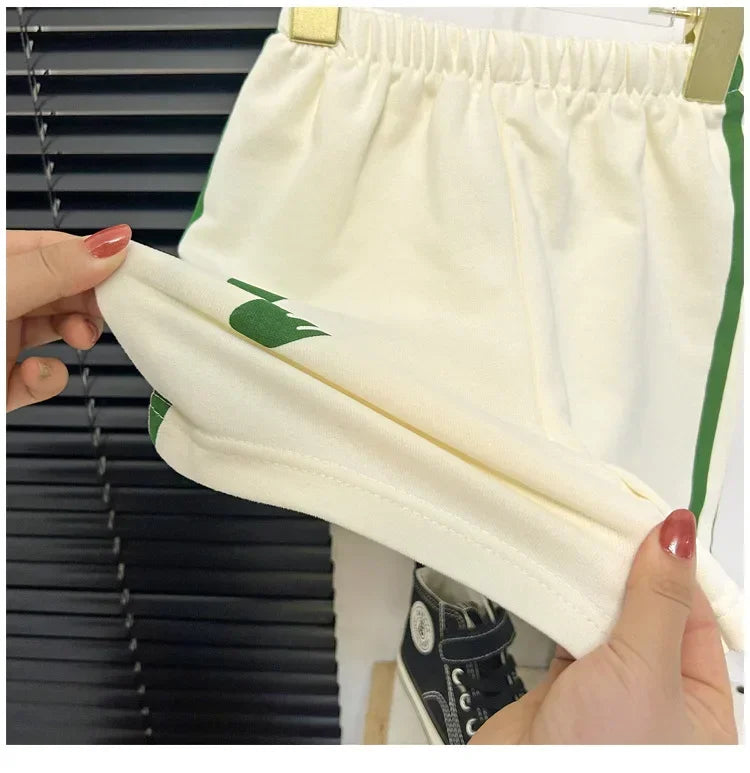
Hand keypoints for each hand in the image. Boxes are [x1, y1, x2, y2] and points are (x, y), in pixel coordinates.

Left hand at [6, 225, 130, 411]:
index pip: (55, 247)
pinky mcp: (5, 384)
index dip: (95, 257)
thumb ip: (55, 270)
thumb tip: (118, 243)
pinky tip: (31, 378)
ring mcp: (1, 342)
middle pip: (63, 289)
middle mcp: (3, 298)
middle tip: (119, 309)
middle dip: (92, 300)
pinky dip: (46, 379)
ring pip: (57, 330)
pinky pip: (42, 377)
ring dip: (76, 334)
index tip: (134, 271)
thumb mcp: (2, 293)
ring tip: (80, 339)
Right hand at [471, 509, 737, 744]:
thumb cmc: (603, 763)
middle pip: (650, 610)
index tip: (655, 519)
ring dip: (593, 585)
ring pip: (606, 618)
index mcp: (703, 702)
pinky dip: (561, 602)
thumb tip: (679, 537)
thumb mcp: (647, 672)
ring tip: (584, 541)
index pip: (697, 612)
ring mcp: (608, 688)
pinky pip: (567, 629)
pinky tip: (557, 577)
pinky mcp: (562, 685)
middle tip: (613, 519)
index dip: (677, 563)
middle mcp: (658, 693)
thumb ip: (658, 601)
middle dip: (632, 569)